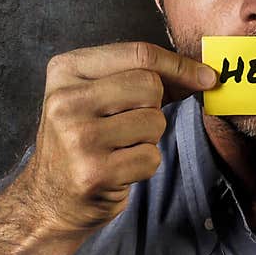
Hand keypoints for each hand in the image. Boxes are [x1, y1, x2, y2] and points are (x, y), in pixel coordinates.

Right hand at [13, 41, 216, 233]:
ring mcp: (78, 138)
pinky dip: (144, 165)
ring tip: (118, 148)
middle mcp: (66, 101)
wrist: (49, 199)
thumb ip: (144, 78)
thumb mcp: (98, 96)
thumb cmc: (85, 140)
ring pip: (154, 122)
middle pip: (150, 86)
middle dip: (153, 108)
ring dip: (148, 139)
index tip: (206, 78)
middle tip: (129, 126)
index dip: (180, 65)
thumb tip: (203, 75)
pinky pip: (151, 158)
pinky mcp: (94, 173)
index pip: (138, 54)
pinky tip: (118, 169)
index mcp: (66, 71)